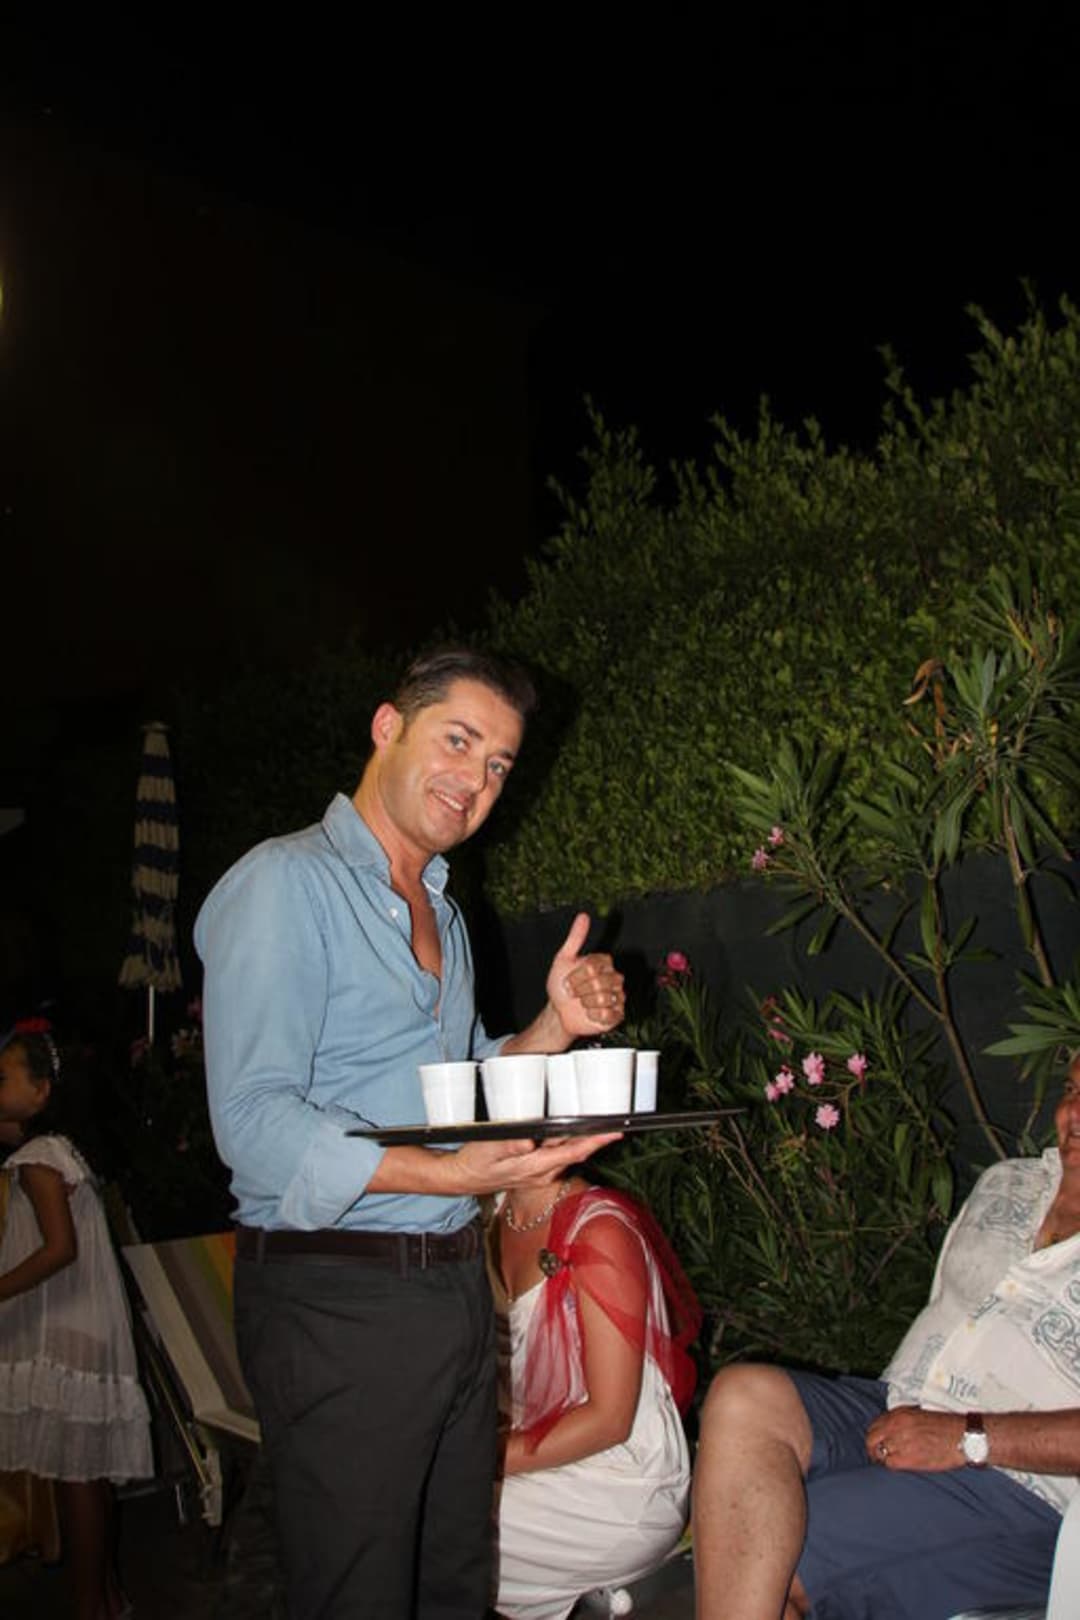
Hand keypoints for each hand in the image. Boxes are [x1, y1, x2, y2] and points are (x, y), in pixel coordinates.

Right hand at [446, 1132, 622, 1194]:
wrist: (465, 1177)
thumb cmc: (476, 1162)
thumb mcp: (487, 1149)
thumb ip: (508, 1144)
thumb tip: (529, 1140)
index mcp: (536, 1167)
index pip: (573, 1152)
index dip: (595, 1142)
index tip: (614, 1132)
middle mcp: (544, 1172)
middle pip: (577, 1152)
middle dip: (597, 1138)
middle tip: (617, 1120)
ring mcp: (542, 1172)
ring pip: (570, 1154)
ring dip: (586, 1140)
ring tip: (602, 1121)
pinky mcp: (538, 1168)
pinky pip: (561, 1155)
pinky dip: (572, 1143)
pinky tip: (575, 1129)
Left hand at [546, 913, 624, 1038]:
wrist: (559, 1011)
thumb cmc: (561, 985)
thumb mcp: (564, 958)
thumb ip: (576, 937)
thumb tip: (583, 915)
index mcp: (604, 963)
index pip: (593, 967)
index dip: (576, 976)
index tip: (567, 981)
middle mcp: (614, 978)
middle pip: (599, 983)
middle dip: (580, 990)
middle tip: (572, 994)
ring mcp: (618, 997)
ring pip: (604, 999)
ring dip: (586, 1003)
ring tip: (581, 1003)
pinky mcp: (617, 1015)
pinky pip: (608, 1015)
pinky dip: (593, 1016)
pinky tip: (589, 1014)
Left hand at [865, 1405, 965, 1471]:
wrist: (963, 1437)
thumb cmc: (945, 1426)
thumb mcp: (919, 1414)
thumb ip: (902, 1420)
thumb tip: (890, 1429)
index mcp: (899, 1414)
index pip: (875, 1425)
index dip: (875, 1435)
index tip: (878, 1441)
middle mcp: (897, 1426)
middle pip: (871, 1439)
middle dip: (872, 1447)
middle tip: (877, 1455)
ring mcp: (902, 1442)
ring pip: (879, 1452)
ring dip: (882, 1458)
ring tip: (888, 1462)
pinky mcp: (909, 1459)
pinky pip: (890, 1464)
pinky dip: (891, 1466)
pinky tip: (898, 1466)